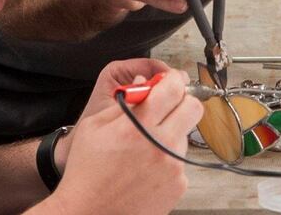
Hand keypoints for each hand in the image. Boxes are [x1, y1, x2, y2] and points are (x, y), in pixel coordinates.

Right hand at [52, 60, 202, 213]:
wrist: (89, 212)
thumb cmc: (86, 172)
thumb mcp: (94, 127)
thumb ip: (123, 102)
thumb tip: (142, 83)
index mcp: (138, 124)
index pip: (173, 88)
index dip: (173, 80)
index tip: (169, 81)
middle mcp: (161, 143)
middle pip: (193, 108)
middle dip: (182, 102)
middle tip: (166, 108)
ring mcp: (173, 166)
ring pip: (185, 136)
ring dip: (171, 133)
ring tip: (145, 147)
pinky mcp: (178, 186)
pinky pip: (180, 162)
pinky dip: (167, 160)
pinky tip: (146, 169)